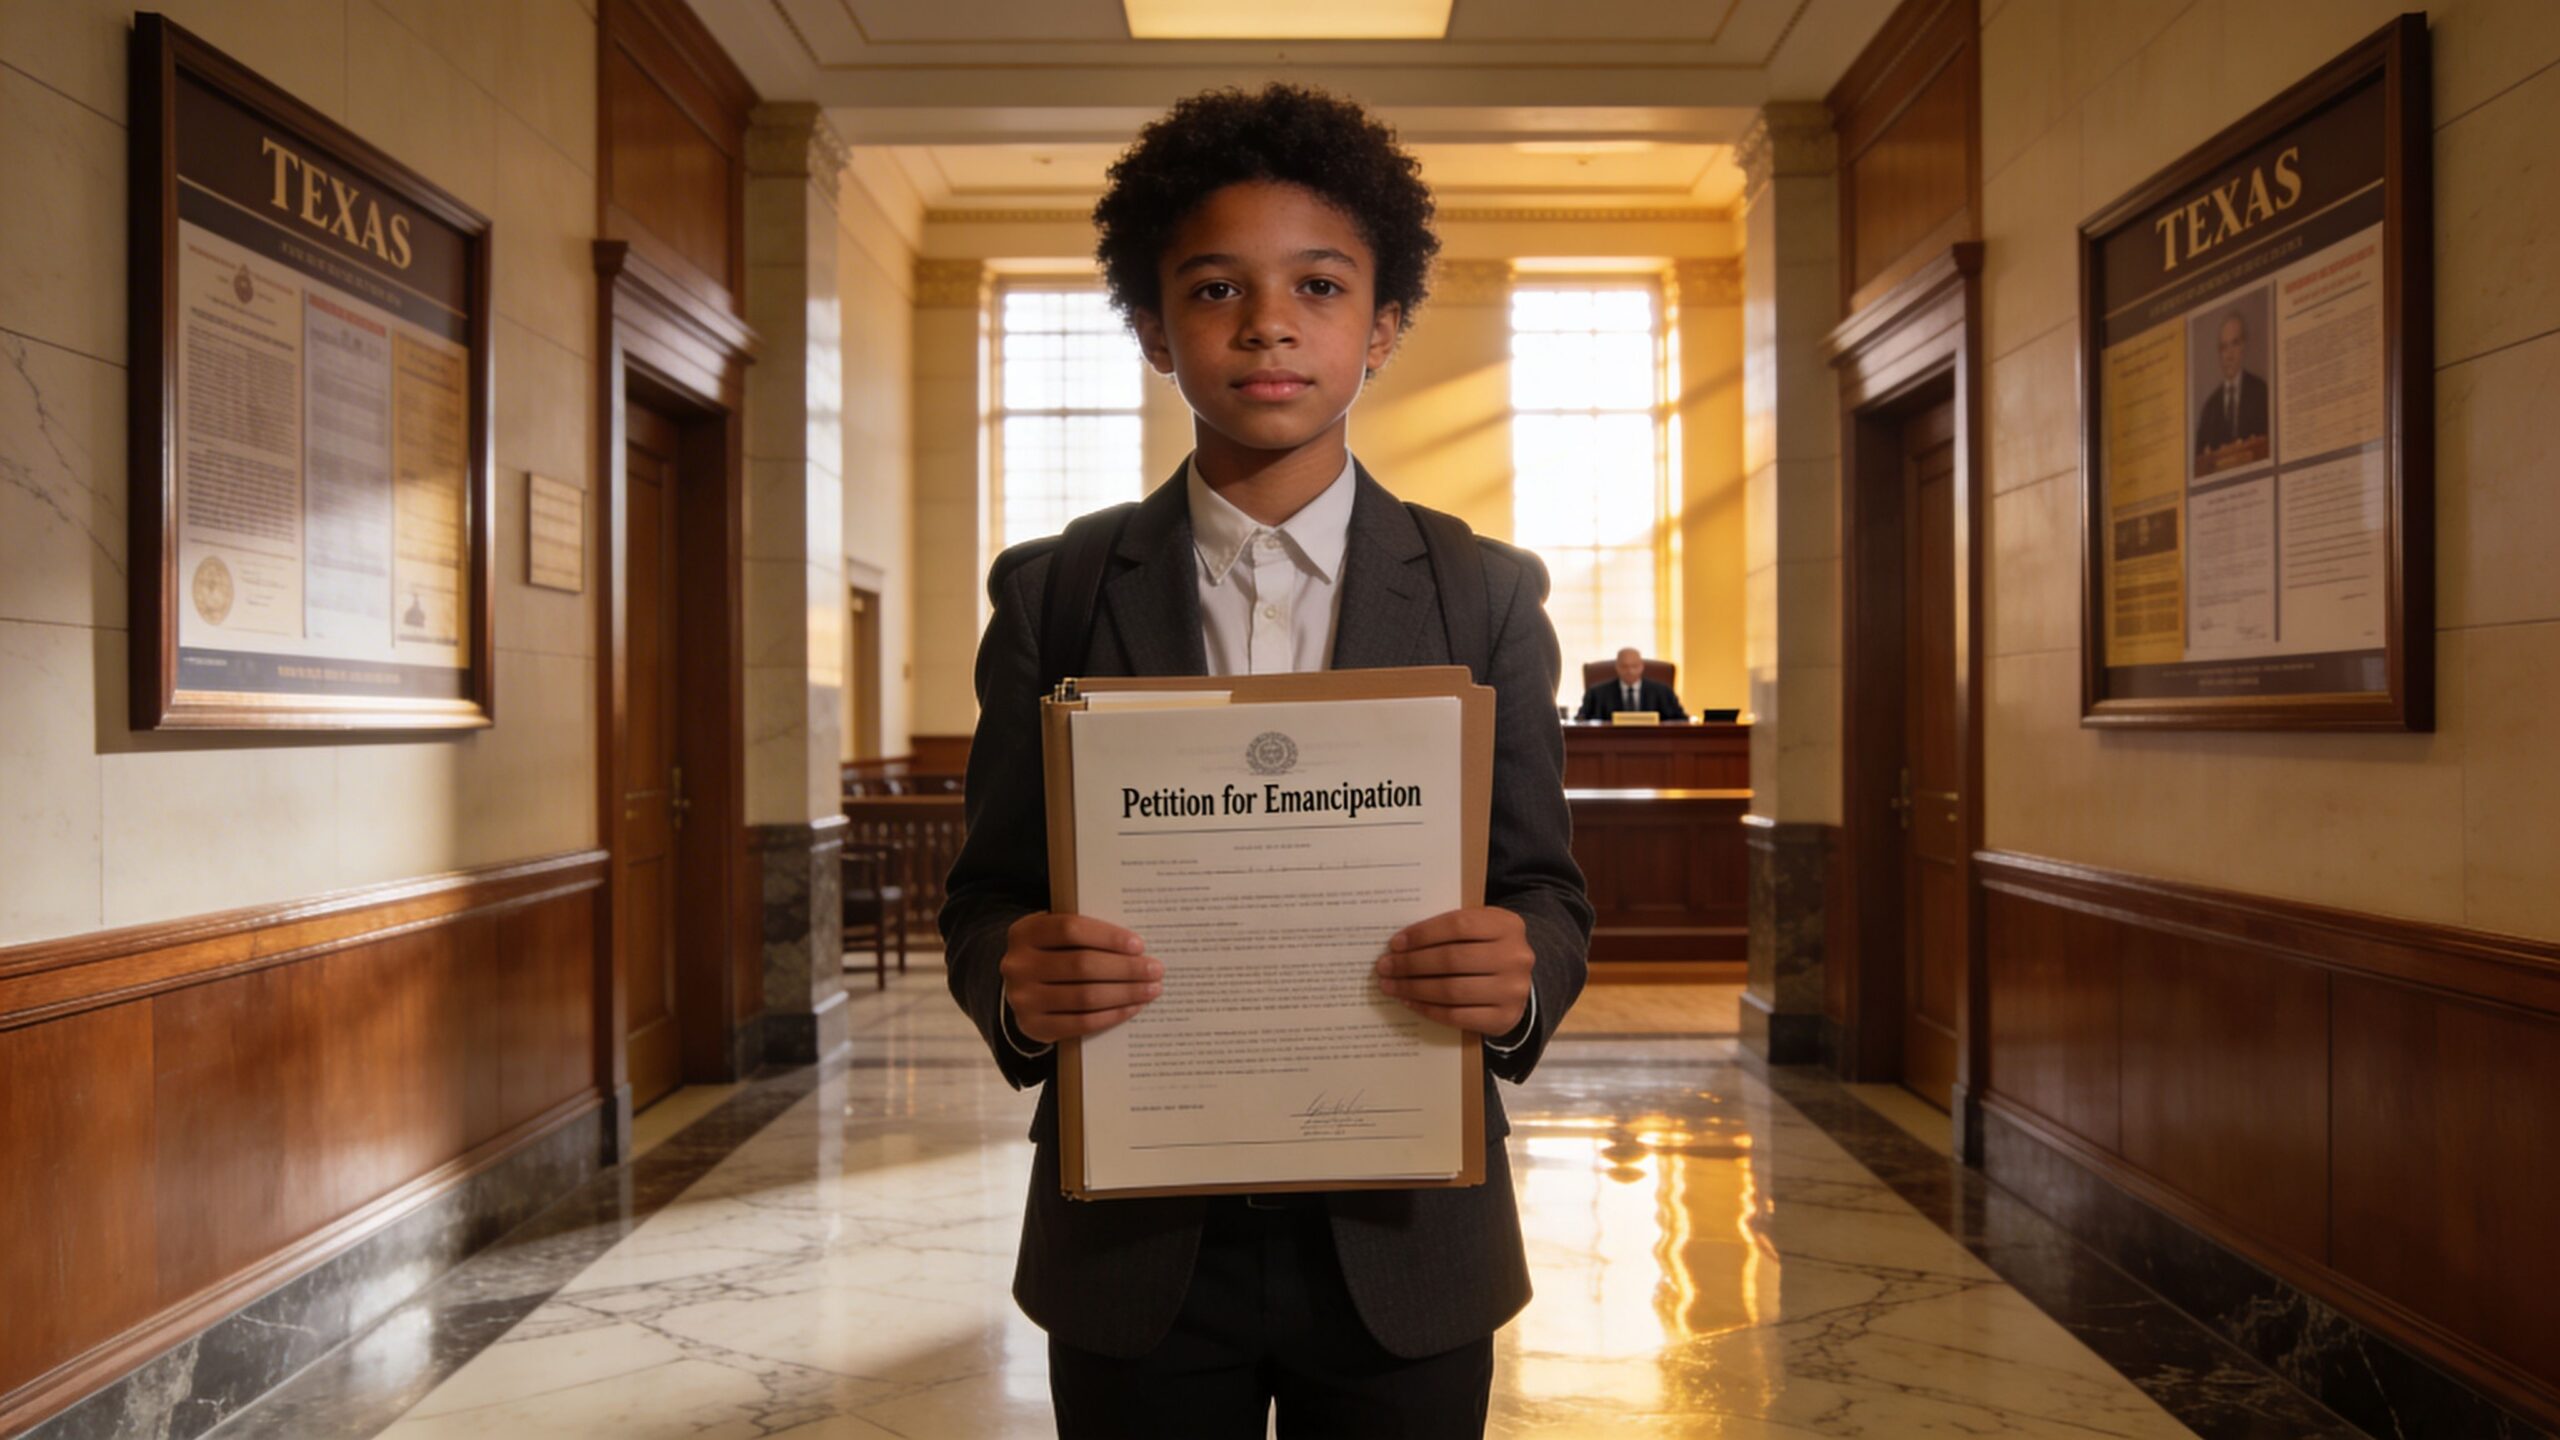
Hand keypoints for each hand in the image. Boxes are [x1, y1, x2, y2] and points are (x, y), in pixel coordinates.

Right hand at [1000, 912, 1161, 1043]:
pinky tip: (1133, 1008)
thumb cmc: (1053, 954)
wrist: (1023, 989)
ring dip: (1125, 993)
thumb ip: (1086, 933)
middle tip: (1155, 969)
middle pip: (1082, 965)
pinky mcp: (1033, 1026)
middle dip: (1125, 968)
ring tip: (1151, 989)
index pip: (1071, 929)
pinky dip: (1112, 1015)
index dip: (1108, 937)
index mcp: (1024, 932)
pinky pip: (1081, 1023)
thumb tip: (1136, 945)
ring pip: (1085, 996)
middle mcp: (1018, 965)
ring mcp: (1022, 999)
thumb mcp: (1057, 936)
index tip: (1139, 945)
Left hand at [1375, 907, 1532, 1036]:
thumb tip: (1400, 943)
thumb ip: (1449, 929)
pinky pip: (1457, 1015)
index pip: (1458, 925)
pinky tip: (1410, 1002)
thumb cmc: (1486, 950)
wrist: (1517, 984)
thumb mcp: (1479, 929)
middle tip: (1385, 967)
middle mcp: (1516, 957)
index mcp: (1507, 925)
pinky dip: (1428, 1009)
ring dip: (1414, 988)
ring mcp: (1513, 990)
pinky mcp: (1505, 1018)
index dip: (1423, 934)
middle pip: (1451, 959)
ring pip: (1451, 989)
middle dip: (1411, 964)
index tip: (1395, 943)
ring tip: (1391, 986)